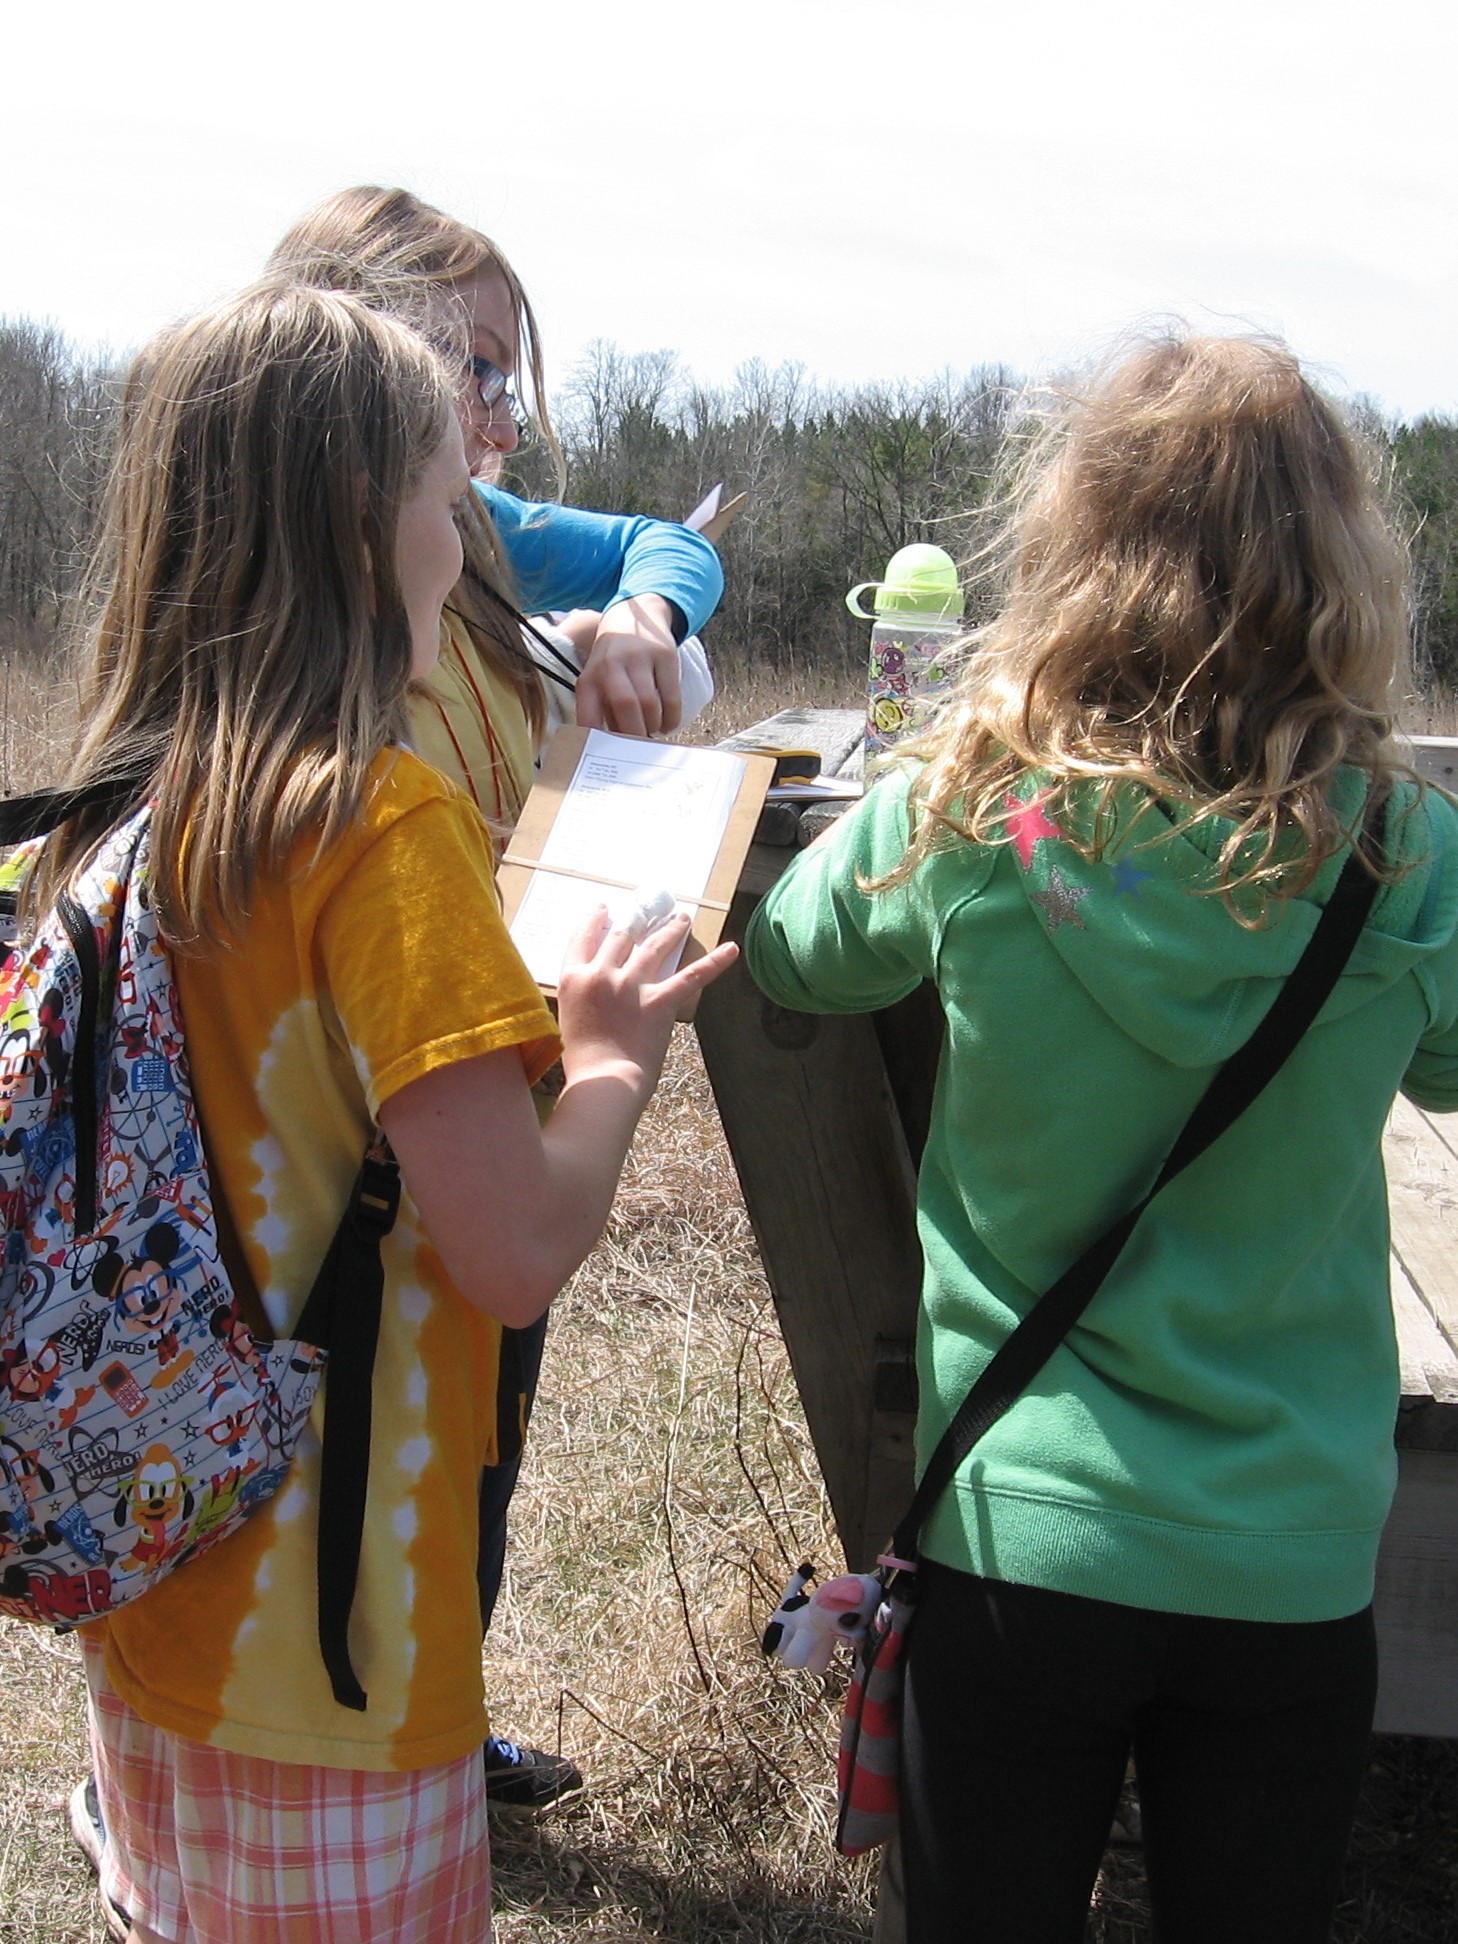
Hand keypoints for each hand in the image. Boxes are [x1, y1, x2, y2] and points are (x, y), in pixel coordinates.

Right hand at [556, 905, 735, 1103]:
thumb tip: (601, 982)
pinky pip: (691, 976)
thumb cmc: (583, 1060)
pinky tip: (731, 949)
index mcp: (573, 979)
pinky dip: (714, 962)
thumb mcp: (571, 1017)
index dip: (595, 920)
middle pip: (622, 936)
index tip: (604, 909)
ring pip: (654, 946)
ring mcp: (631, 987)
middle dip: (639, 919)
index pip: (583, 938)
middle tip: (649, 908)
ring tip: (681, 919)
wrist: (604, 1082)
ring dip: (670, 930)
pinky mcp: (659, 1002)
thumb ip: (583, 994)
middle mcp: (602, 975)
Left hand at [574, 595, 683, 737]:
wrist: (633, 616)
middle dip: (635, 734)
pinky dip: (671, 718)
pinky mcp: (665, 656)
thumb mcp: (598, 680)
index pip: (588, 713)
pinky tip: (667, 724)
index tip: (605, 756)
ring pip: (650, 703)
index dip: (596, 738)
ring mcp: (640, 658)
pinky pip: (672, 696)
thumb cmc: (612, 662)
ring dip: (653, 726)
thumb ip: (603, 710)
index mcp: (590, 677)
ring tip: (653, 731)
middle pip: (625, 707)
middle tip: (639, 748)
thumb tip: (616, 748)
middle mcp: (612, 665)